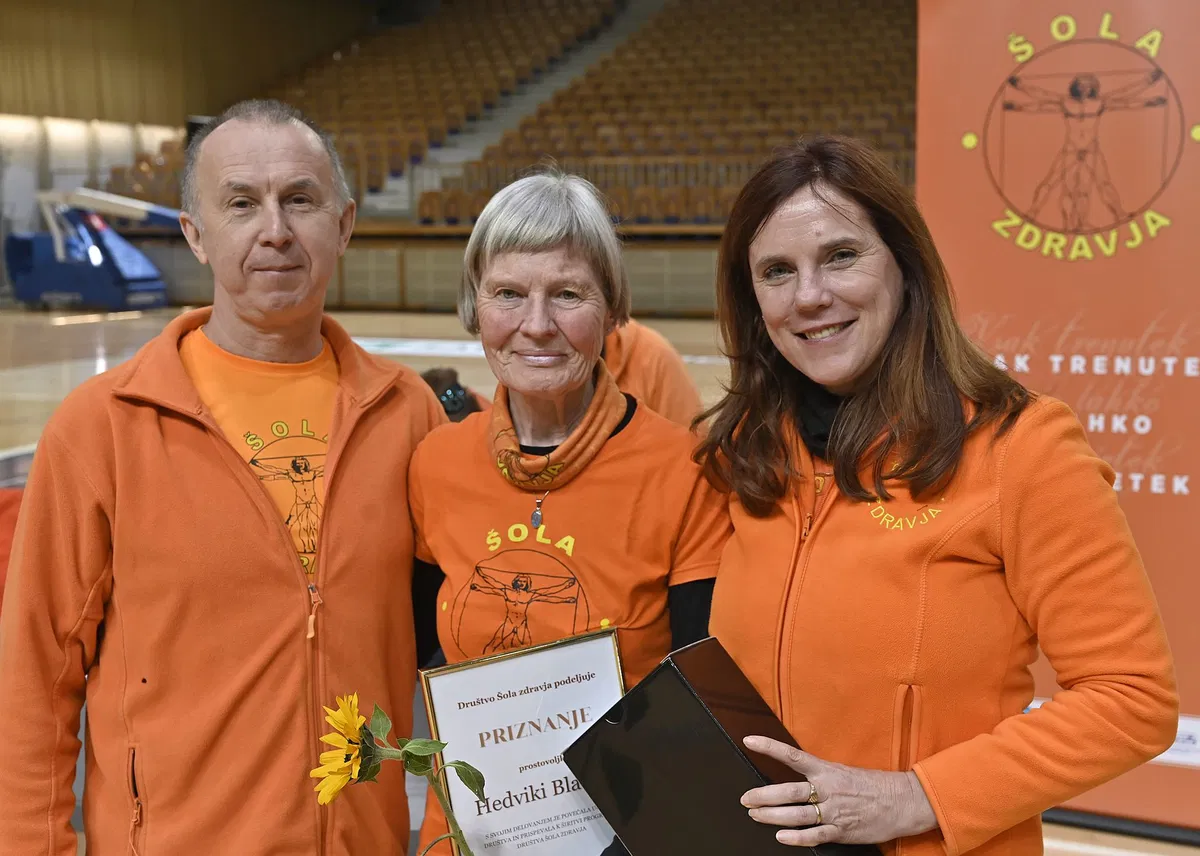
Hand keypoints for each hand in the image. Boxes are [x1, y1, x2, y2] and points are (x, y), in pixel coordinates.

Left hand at [740, 736, 937, 846]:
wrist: (901, 801)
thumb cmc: (871, 785)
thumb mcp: (842, 771)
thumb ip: (818, 774)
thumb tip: (795, 774)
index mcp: (826, 769)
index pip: (792, 755)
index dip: (769, 747)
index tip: (749, 740)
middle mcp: (826, 789)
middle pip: (788, 791)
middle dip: (763, 795)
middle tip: (745, 798)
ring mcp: (833, 811)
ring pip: (796, 815)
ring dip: (772, 816)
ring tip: (755, 815)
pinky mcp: (841, 831)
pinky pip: (814, 836)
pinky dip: (796, 837)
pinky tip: (781, 837)